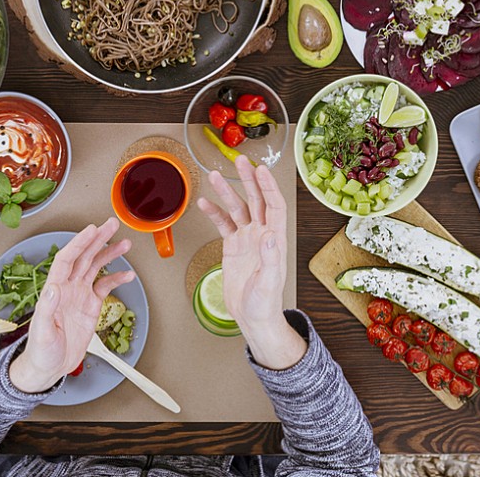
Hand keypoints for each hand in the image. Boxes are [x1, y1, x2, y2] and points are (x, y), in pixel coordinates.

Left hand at [9, 219, 134, 392]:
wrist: (49, 366)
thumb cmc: (41, 351)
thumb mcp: (42, 331)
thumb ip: (47, 309)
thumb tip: (53, 288)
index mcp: (54, 290)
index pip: (67, 259)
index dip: (79, 243)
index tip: (91, 230)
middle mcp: (67, 288)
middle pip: (83, 257)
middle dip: (98, 240)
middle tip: (111, 225)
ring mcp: (79, 295)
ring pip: (96, 267)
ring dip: (109, 254)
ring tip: (125, 243)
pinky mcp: (90, 305)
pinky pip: (105, 286)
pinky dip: (117, 278)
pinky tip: (128, 274)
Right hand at [197, 156, 305, 369]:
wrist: (252, 316)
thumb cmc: (265, 303)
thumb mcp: (269, 282)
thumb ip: (271, 259)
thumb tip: (269, 236)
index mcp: (275, 239)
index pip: (275, 206)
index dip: (269, 188)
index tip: (260, 171)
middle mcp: (262, 234)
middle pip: (257, 201)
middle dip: (248, 181)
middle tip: (239, 162)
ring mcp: (247, 239)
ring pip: (238, 209)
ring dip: (227, 193)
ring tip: (215, 177)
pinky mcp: (234, 246)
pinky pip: (224, 224)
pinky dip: (214, 213)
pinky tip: (204, 203)